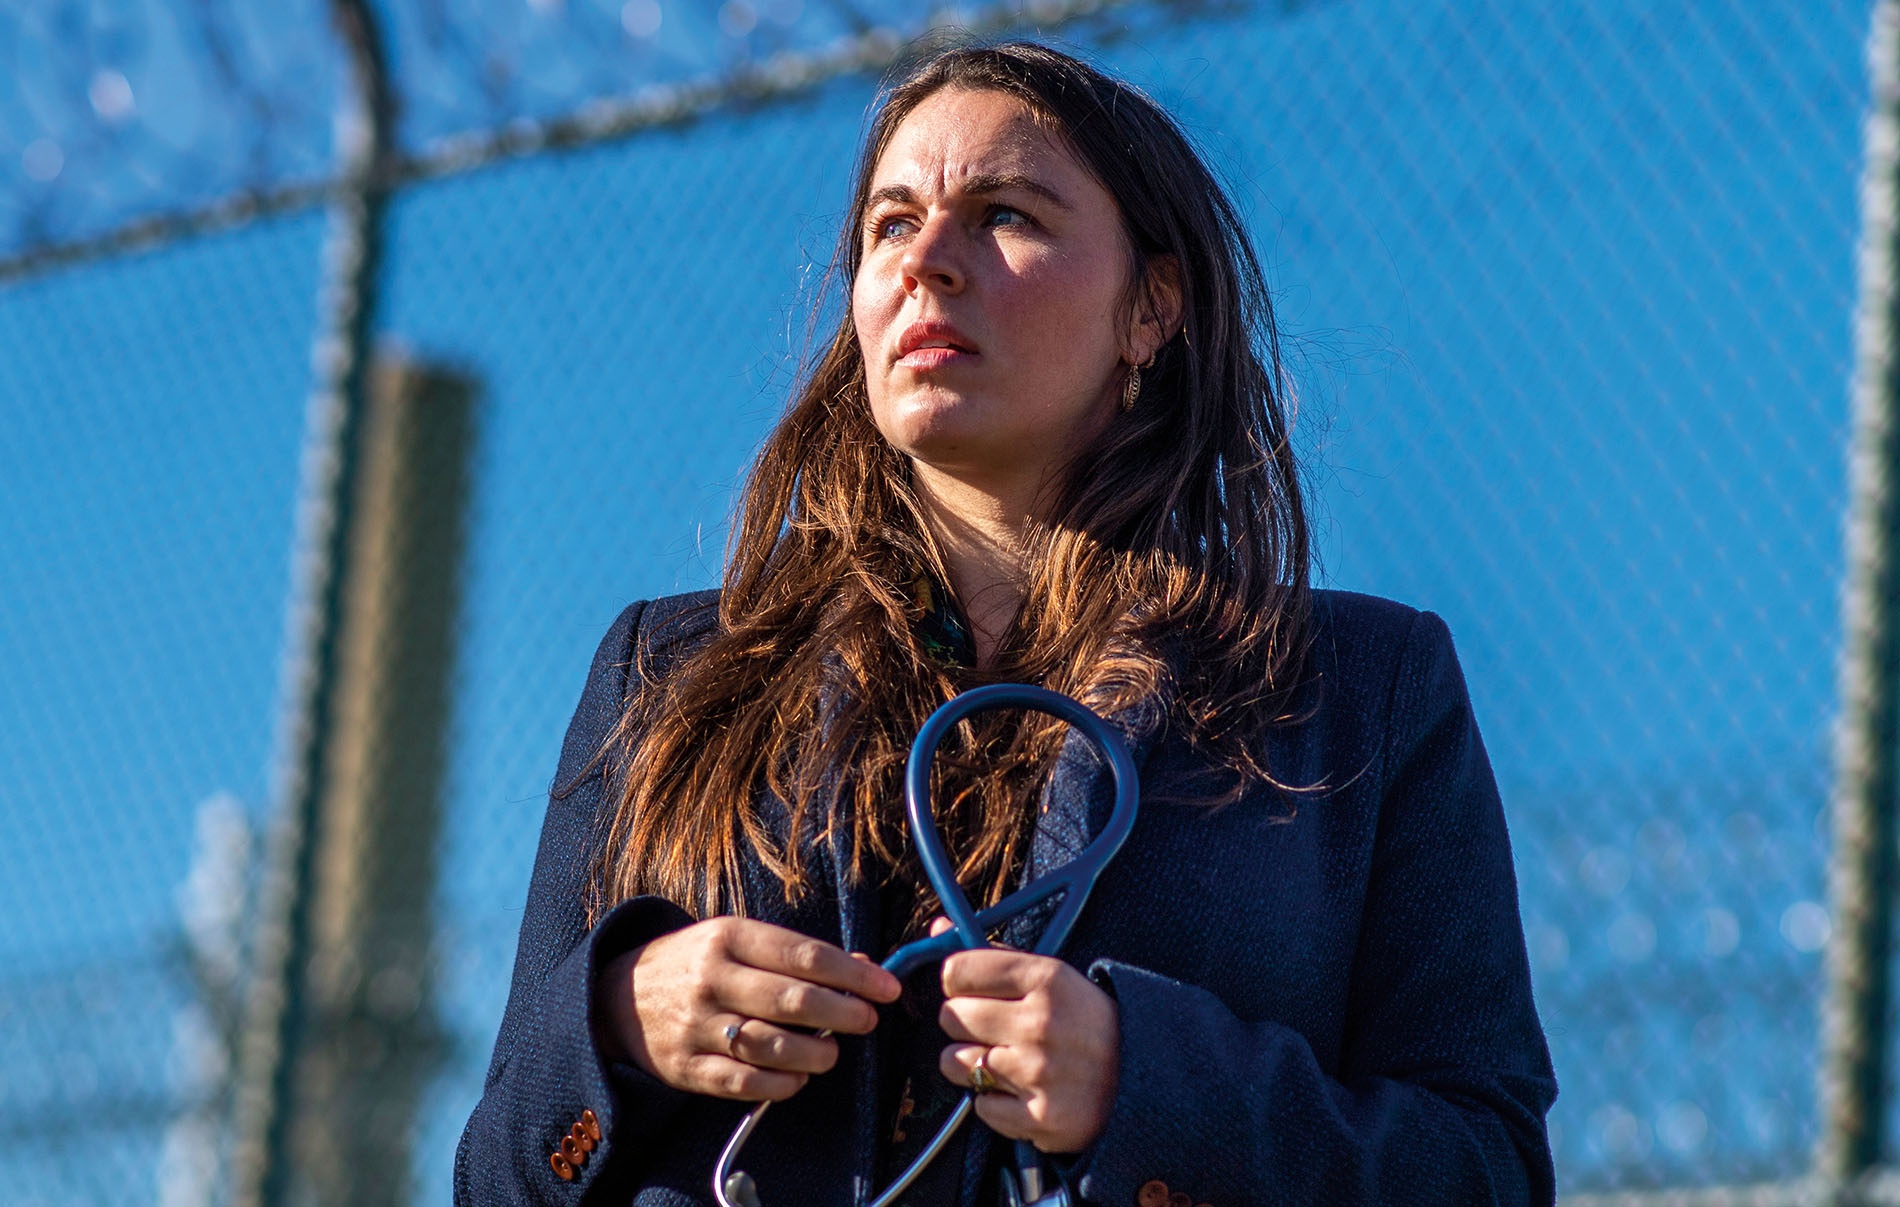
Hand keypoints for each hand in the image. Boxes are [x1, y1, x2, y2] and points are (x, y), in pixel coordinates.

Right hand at [594, 917, 899, 1101]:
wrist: (619, 996)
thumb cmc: (695, 962)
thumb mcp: (736, 939)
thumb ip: (794, 953)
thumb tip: (862, 965)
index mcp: (728, 937)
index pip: (803, 954)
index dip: (852, 973)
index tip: (886, 987)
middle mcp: (711, 978)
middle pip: (791, 999)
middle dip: (842, 1012)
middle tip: (868, 1019)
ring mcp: (696, 1025)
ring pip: (770, 1045)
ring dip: (815, 1053)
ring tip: (833, 1052)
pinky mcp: (686, 1067)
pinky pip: (743, 1082)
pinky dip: (780, 1083)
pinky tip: (799, 1076)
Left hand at [932, 919, 1119, 1153]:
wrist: (1146, 1080)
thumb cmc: (1088, 1023)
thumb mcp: (1054, 975)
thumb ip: (994, 954)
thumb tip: (937, 929)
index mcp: (1047, 978)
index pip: (957, 971)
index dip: (958, 982)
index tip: (972, 990)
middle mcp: (1040, 1023)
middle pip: (951, 1016)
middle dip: (965, 1022)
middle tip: (994, 1028)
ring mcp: (1039, 1073)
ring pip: (955, 1062)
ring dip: (971, 1063)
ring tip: (1005, 1060)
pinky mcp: (1039, 1117)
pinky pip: (980, 1106)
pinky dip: (994, 1102)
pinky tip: (1022, 1091)